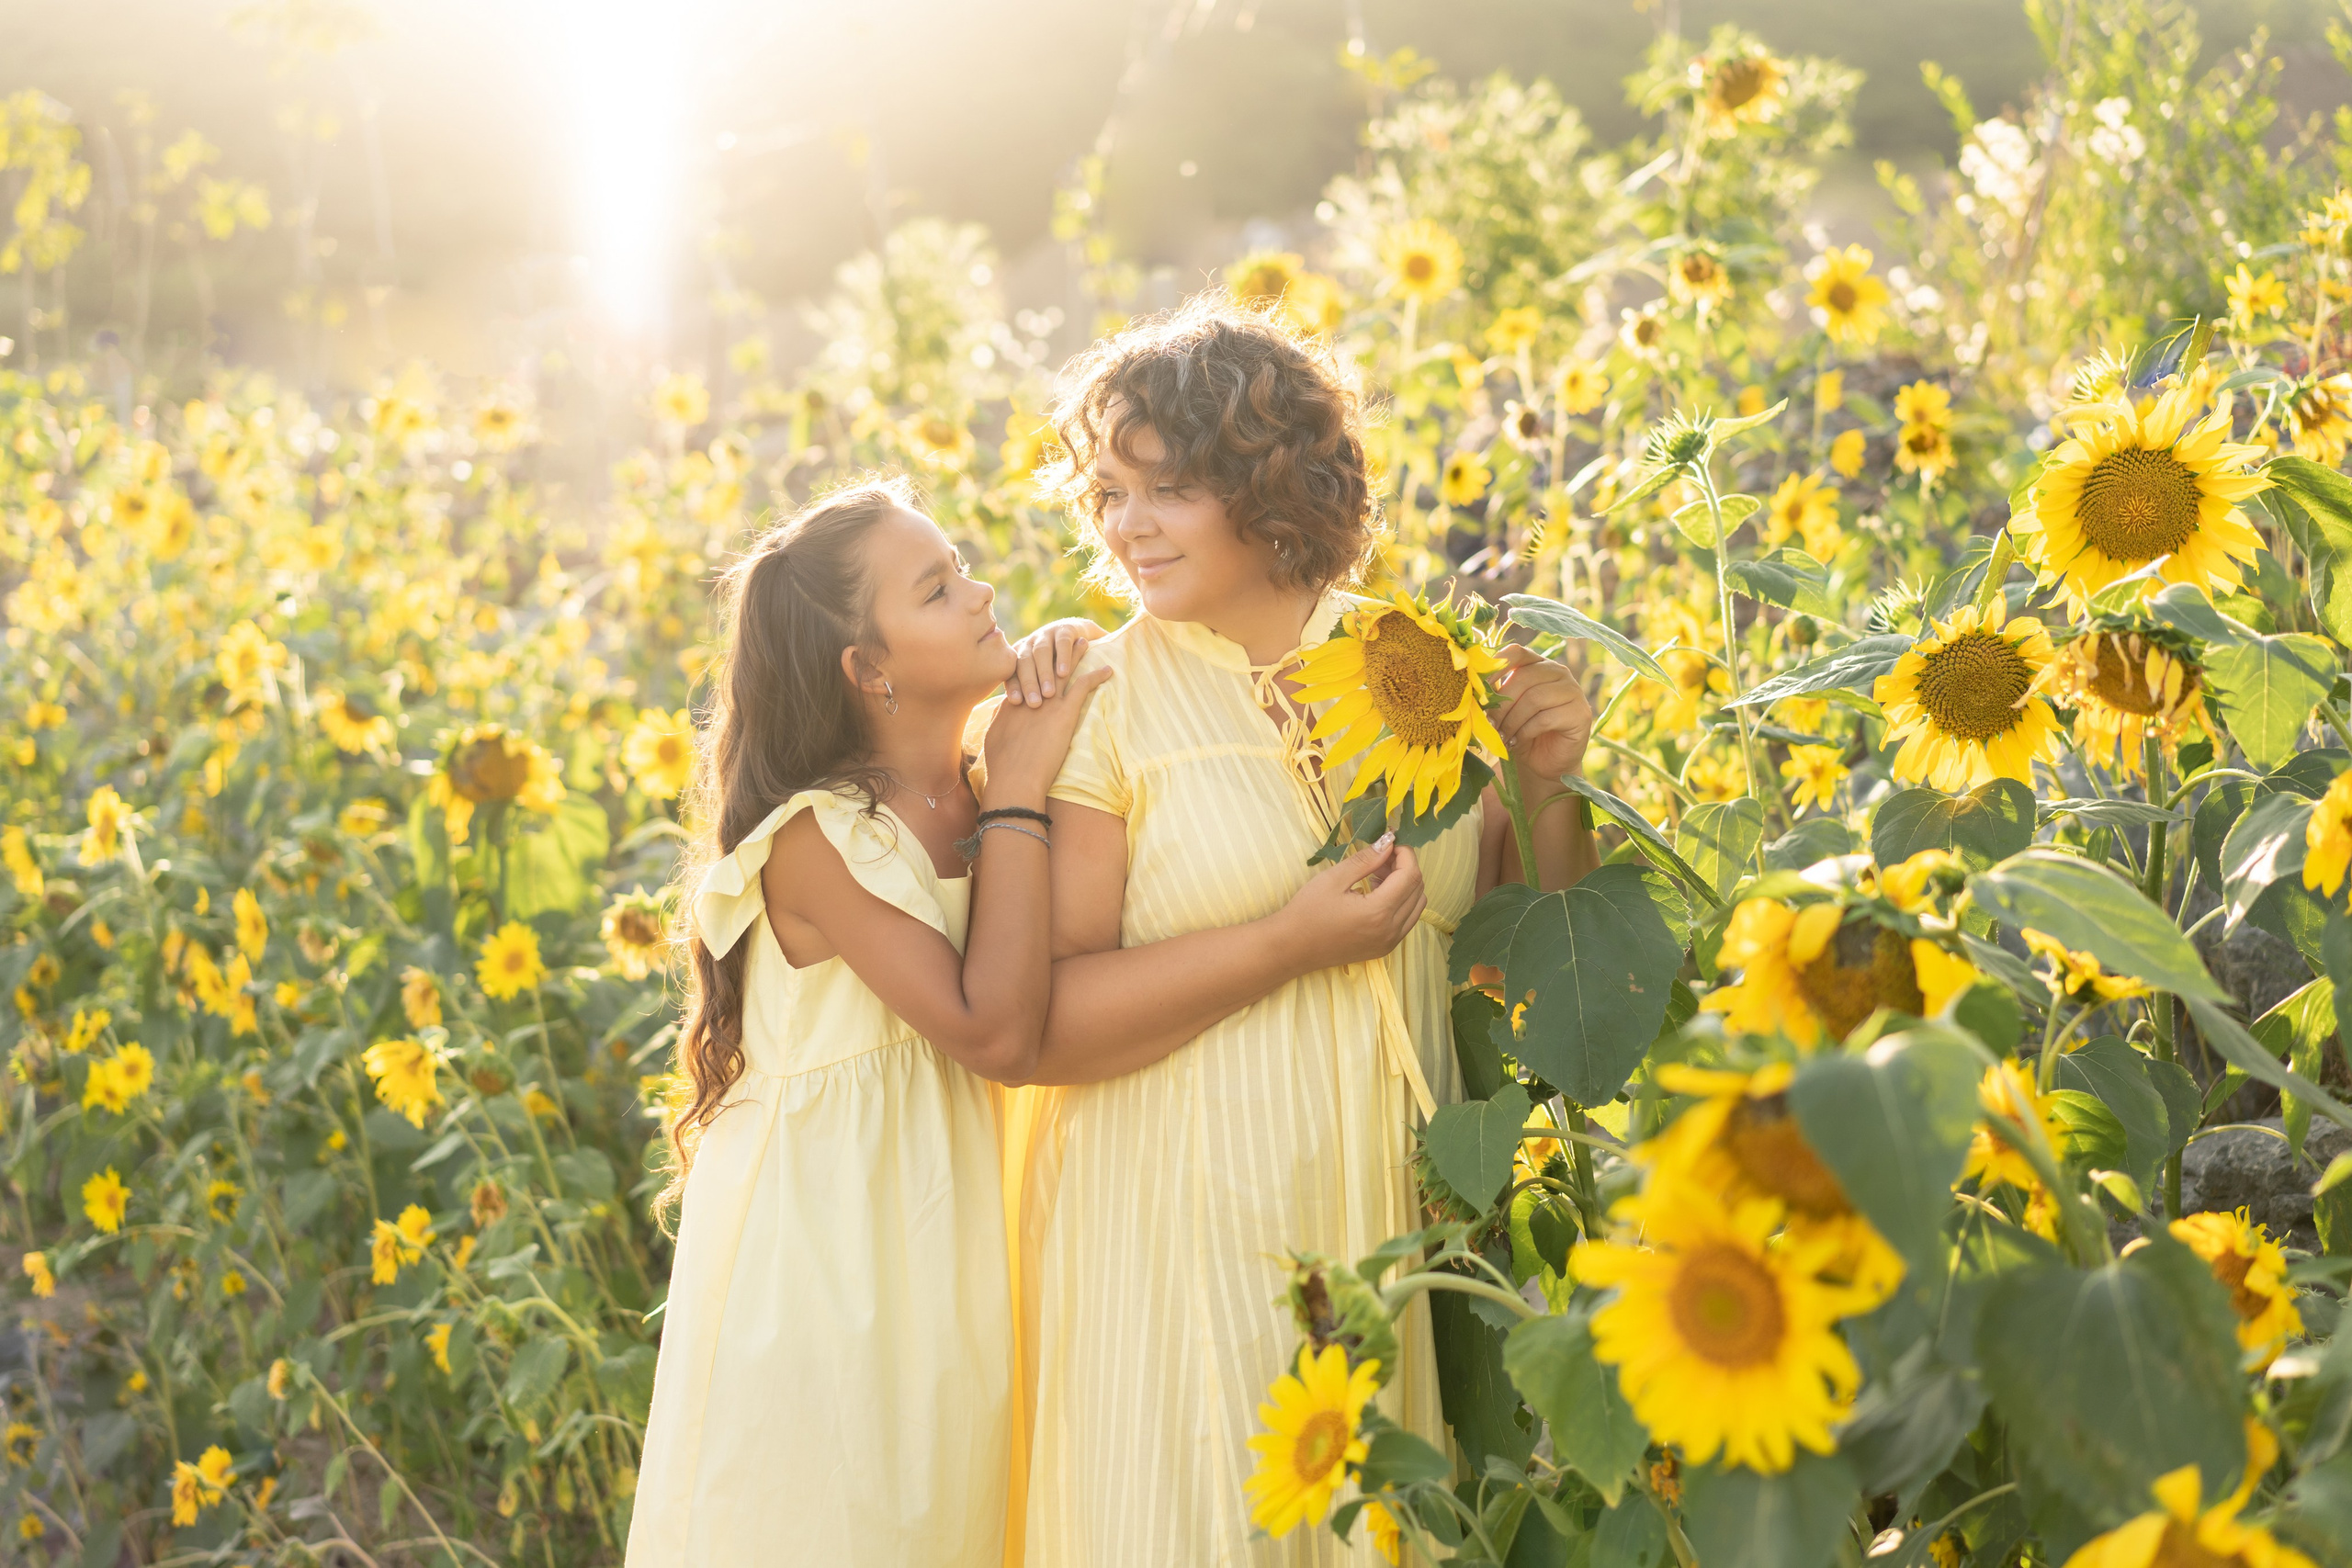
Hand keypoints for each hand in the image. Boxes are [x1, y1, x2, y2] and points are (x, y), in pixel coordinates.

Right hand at [981, 648, 1111, 800]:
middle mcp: (1031, 694)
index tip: (1042, 655)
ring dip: (1077, 654)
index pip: (1025, 675)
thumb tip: (999, 713)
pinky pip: (1084, 687)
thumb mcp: (992, 737)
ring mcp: (1048, 702)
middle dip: (1056, 650)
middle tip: (1066, 638)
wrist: (1015, 777)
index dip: (1035, 664)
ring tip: (1086, 642)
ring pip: (1065, 670)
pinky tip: (1108, 669)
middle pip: (1045, 665)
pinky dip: (1096, 676)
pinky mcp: (1065, 713)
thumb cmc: (1002, 765)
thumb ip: (997, 721)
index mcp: (1013, 700)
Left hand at [1006, 618, 1115, 706]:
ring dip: (1044, 673)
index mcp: (1018, 657)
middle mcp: (1029, 644)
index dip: (1013, 685)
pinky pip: (1062, 643)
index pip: (1011, 672)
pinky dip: (1062, 657)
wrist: (1080, 636)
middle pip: (1024, 662)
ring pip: (1041, 652)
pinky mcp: (1065, 630)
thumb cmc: (1057, 669)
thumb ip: (1027, 694)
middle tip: (1034, 703)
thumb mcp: (1040, 679)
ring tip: (1049, 693)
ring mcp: (1046, 635)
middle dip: (1028, 683)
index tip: (1015, 703)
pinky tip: (1063, 673)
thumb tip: (1011, 719)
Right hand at [1270, 835, 1427, 971]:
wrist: (1292, 948)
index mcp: (1378, 912)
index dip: (1405, 854)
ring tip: (1378, 875)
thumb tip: (1389, 842)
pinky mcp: (1385, 948)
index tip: (1390, 843)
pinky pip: (1407, 920)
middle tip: (1382, 857)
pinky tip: (1377, 894)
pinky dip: (1401, 902)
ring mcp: (1390, 942)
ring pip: (1417, 906)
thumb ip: (1366, 859)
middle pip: (1418, 889)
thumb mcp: (1334, 878)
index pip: (1411, 875)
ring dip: (1405, 885)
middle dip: (1406, 867)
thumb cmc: (1307, 911)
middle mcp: (1391, 930)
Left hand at [1491, 645, 1594, 782]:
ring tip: (1502, 735)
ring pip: (1534, 698)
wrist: (1544, 762)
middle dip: (1501, 704)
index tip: (1479, 687)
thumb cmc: (1521, 731)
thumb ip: (1497, 692)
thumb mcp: (1506, 709)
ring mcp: (1573, 691)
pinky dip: (1524, 732)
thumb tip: (1474, 686)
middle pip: (1524, 677)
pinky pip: (1545, 718)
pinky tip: (1516, 742)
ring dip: (1512, 721)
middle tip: (1490, 724)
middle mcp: (1558, 672)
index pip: (1517, 652)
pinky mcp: (1580, 714)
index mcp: (1538, 664)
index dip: (1496, 666)